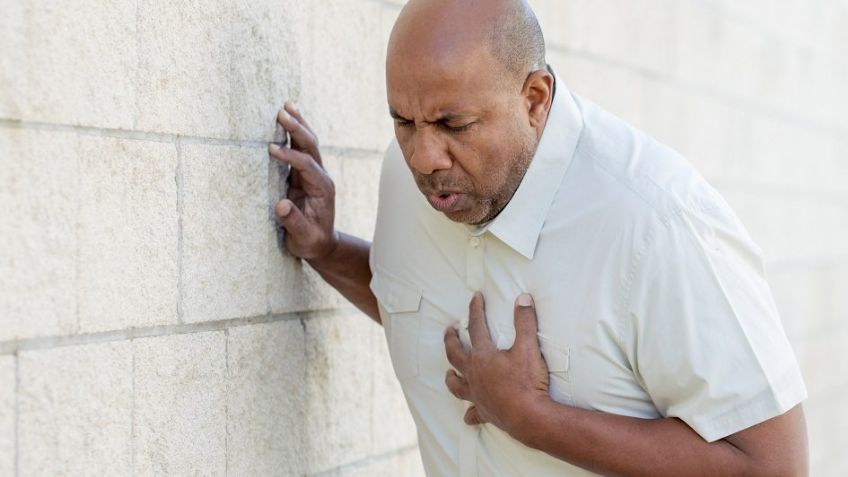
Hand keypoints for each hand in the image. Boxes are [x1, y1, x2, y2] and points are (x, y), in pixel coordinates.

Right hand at [269, 102, 338, 260]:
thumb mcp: (304, 239)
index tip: (272, 149)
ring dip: (298, 124)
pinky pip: (300, 148)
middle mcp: (320, 177)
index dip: (290, 156)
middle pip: (311, 147)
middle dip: (297, 129)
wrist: (320, 244)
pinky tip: (287, 118)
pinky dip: (293, 133)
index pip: (307, 166)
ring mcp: (313, 173)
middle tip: (282, 113)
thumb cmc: (311, 242)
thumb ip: (294, 223)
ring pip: (308, 143)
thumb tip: (281, 205)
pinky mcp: (304, 173)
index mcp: (322, 189)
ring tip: (287, 105)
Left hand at [444, 292, 550, 437]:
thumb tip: (523, 298)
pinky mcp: (484, 412)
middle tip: (449, 331)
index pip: (476, 327)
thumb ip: (525, 322)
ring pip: (457, 385)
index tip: (475, 297)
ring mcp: (477, 395)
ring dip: (452, 377)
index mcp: (482, 357)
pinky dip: (470, 413)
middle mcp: (474, 375)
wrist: (530, 416)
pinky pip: (473, 413)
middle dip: (451, 340)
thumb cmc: (527, 382)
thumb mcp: (529, 347)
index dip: (476, 310)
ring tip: (448, 373)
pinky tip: (468, 416)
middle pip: (455, 354)